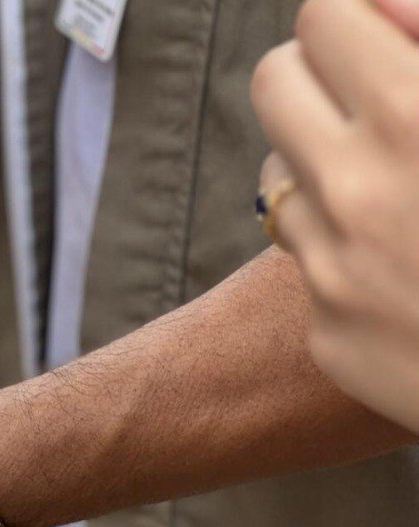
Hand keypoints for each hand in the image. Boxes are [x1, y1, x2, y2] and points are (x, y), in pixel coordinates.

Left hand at [252, 0, 418, 431]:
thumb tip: (384, 8)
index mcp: (416, 115)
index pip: (323, 19)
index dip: (359, 20)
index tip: (388, 34)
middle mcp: (360, 193)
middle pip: (275, 86)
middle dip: (322, 78)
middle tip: (381, 93)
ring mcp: (335, 273)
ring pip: (280, 180)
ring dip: (331, 169)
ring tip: (412, 186)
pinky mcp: (332, 339)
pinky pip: (312, 267)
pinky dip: (353, 255)